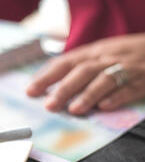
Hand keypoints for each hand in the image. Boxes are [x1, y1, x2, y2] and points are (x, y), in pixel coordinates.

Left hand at [26, 34, 144, 114]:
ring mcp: (127, 68)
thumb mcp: (101, 53)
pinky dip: (118, 97)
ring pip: (105, 79)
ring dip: (87, 94)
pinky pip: (131, 88)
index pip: (65, 62)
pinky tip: (105, 107)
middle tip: (48, 105)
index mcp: (93, 51)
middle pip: (82, 71)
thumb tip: (50, 81)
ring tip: (73, 110)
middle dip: (63, 88)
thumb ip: (79, 66)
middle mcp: (107, 58)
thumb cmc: (127, 52)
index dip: (46, 76)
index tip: (30, 91)